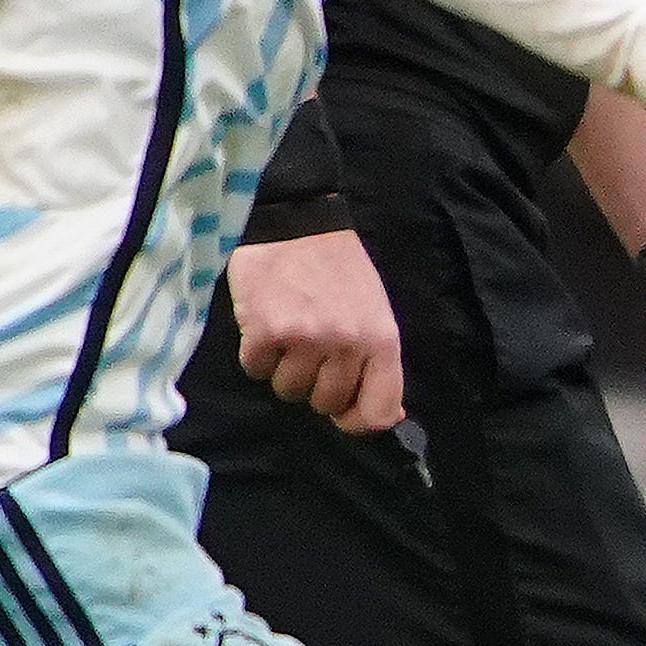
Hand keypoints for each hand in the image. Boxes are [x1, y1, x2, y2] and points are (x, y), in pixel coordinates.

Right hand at [231, 228, 405, 434]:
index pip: (377, 412)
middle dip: (314, 385)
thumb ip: (379, 365)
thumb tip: (389, 416)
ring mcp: (305, 339)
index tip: (344, 413)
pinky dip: (256, 354)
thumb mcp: (375, 315)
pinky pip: (256, 370)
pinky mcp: (265, 331)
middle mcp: (346, 344)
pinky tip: (266, 326)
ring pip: (288, 390)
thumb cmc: (340, 272)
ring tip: (289, 334)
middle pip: (325, 403)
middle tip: (311, 353)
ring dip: (283, 369)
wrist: (296, 224)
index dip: (357, 421)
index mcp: (381, 341)